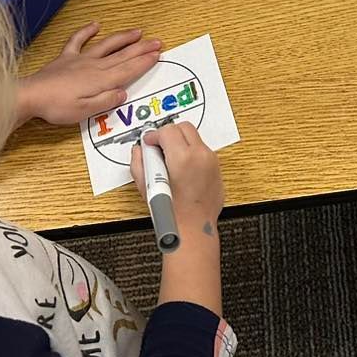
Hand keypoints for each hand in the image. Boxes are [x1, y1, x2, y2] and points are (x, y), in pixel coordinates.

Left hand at [16, 24, 160, 125]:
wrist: (31, 96)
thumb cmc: (57, 106)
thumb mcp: (85, 111)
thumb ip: (106, 101)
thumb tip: (123, 92)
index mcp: (101, 80)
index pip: (128, 69)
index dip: (144, 62)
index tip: (157, 54)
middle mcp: (94, 66)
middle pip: (123, 55)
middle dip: (141, 48)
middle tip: (157, 42)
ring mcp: (80, 59)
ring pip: (107, 45)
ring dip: (123, 38)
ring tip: (138, 32)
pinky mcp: (66, 58)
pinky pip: (78, 40)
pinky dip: (87, 31)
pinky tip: (95, 25)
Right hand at [133, 120, 224, 236]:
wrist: (194, 229)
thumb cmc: (173, 213)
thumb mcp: (147, 187)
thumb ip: (139, 163)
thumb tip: (139, 151)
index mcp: (183, 158)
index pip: (168, 130)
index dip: (154, 134)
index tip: (148, 142)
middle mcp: (201, 155)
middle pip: (184, 127)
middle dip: (169, 133)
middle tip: (158, 146)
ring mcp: (211, 160)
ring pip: (194, 138)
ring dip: (181, 142)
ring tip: (169, 159)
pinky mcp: (216, 168)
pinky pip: (202, 150)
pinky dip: (191, 152)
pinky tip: (181, 168)